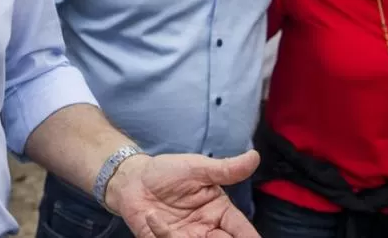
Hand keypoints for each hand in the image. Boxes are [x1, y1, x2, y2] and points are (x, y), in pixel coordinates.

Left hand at [105, 150, 259, 237]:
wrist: (133, 180)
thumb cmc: (167, 172)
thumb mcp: (196, 168)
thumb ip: (226, 169)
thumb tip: (255, 156)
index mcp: (220, 213)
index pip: (242, 231)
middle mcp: (207, 231)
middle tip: (208, 233)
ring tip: (169, 221)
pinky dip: (163, 234)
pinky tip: (152, 217)